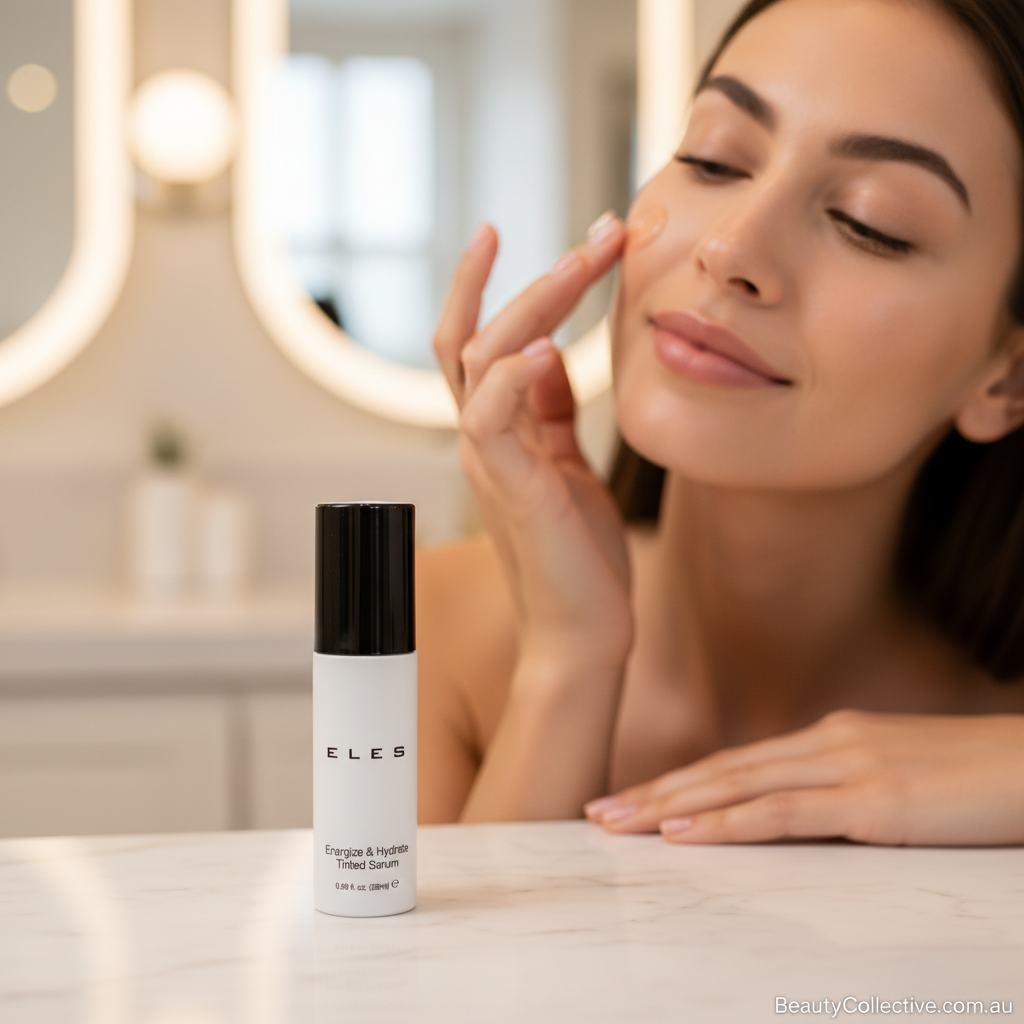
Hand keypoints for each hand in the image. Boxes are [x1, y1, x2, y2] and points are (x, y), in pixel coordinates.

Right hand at [435, 216, 630, 663]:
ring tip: (586, 262)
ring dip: (532, 304)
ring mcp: (491, 462)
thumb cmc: (579, 553)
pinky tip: (553, 345)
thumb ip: (551, 413)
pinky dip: (515, 376)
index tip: (508, 231)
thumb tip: (547, 355)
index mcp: (498, 432)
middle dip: (530, 276)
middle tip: (599, 234)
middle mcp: (483, 440)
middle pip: (476, 336)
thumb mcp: (568, 466)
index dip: (485, 285)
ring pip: (481, 361)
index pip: (476, 342)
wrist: (583, 632)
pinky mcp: (513, 490)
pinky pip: (492, 419)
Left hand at [585, 710, 1023, 844]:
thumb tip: (802, 814)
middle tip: (596, 810)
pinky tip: (684, 836)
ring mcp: (847, 767)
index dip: (679, 780)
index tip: (632, 796)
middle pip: (721, 769)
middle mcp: (826, 743)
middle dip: (653, 792)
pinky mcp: (873, 801)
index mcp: (829, 737)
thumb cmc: (975, 776)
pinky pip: (783, 815)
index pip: (736, 762)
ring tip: (616, 823)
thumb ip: (845, 787)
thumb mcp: (898, 776)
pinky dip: (726, 824)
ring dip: (668, 807)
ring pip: (736, 786)